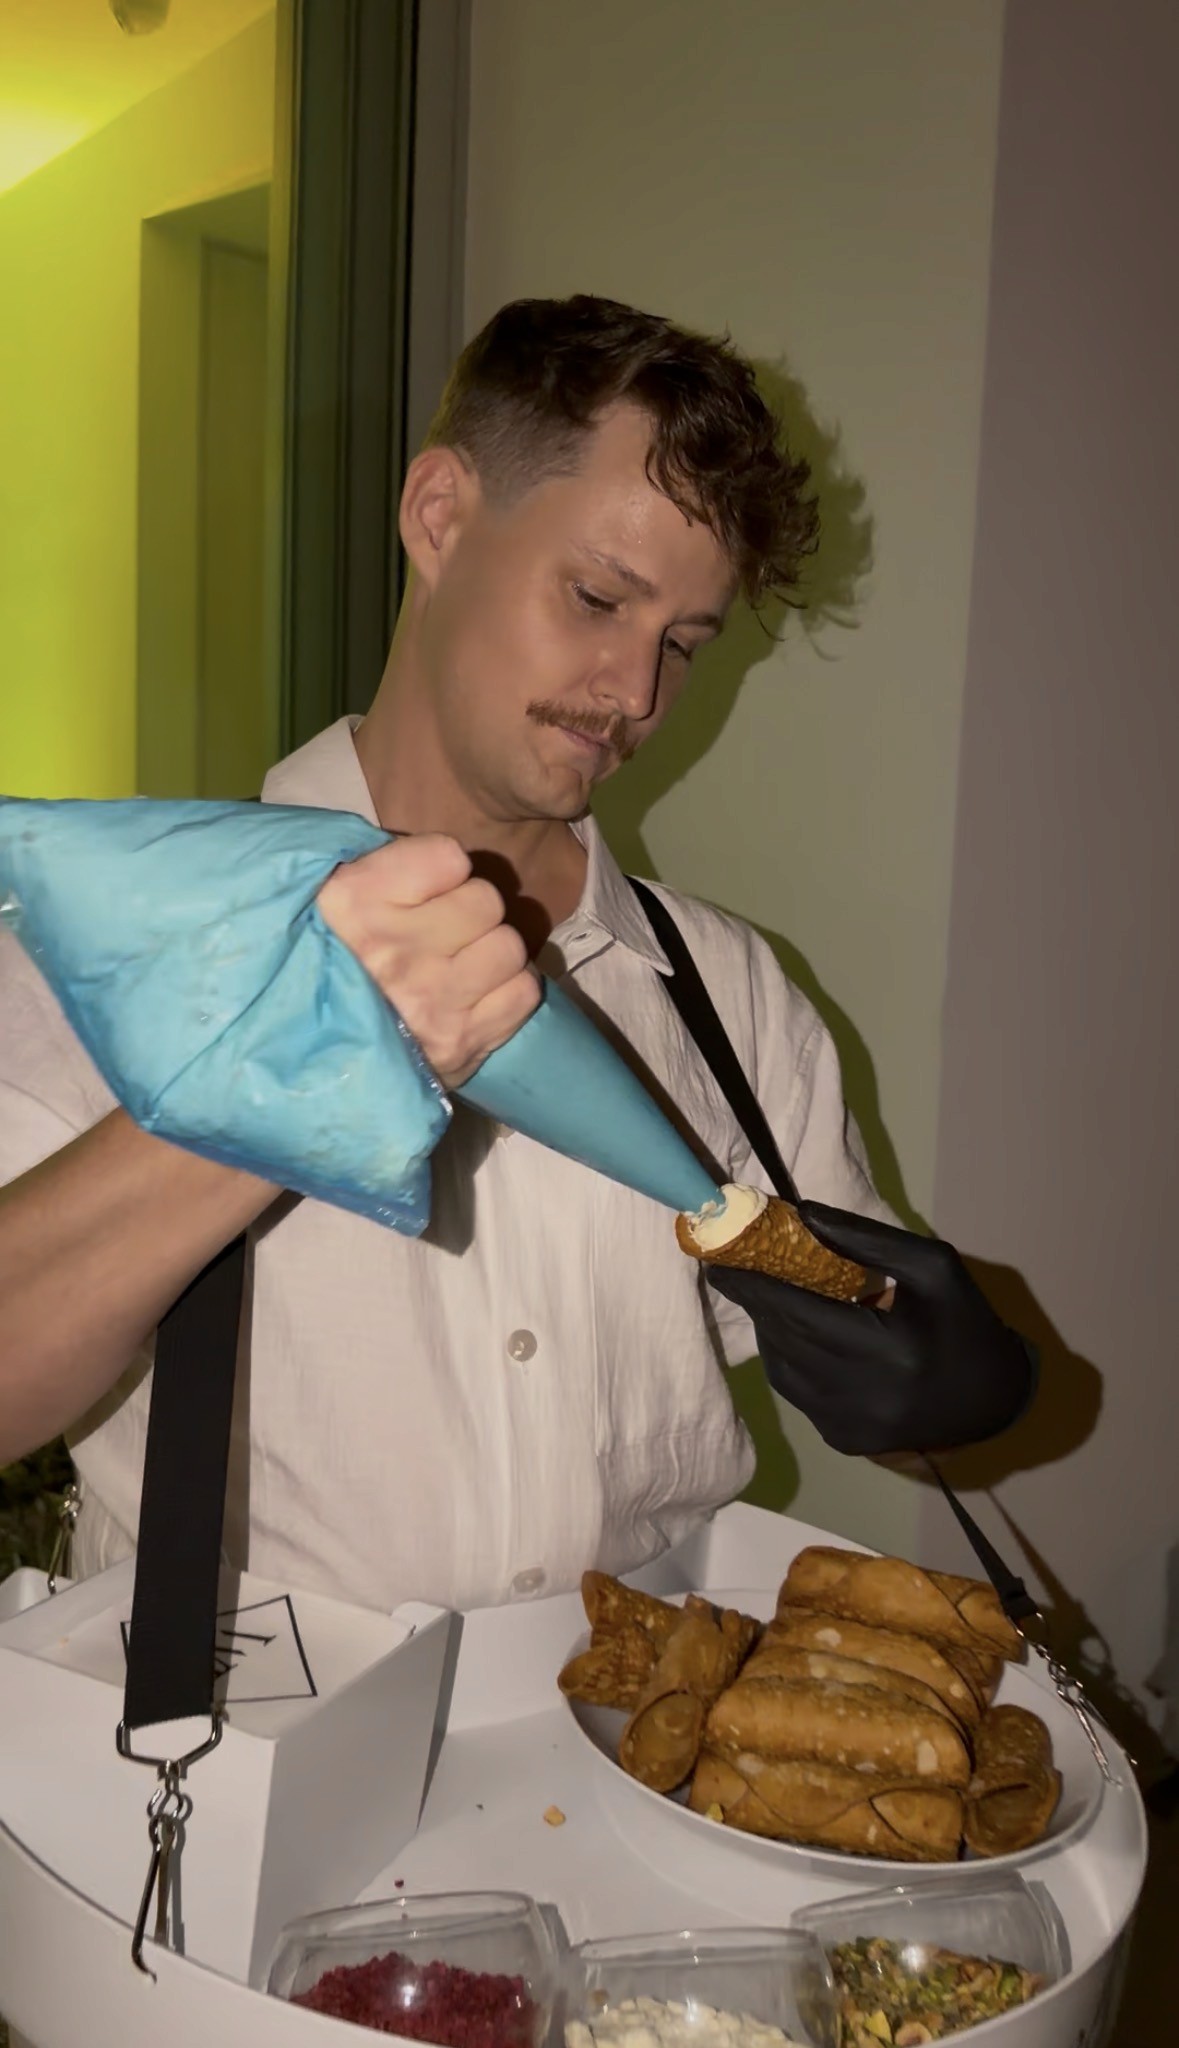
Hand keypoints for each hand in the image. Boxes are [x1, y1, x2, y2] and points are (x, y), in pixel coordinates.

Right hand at [318, 834, 539, 1088]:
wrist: (308, 1058)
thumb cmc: (331, 960)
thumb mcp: (335, 897)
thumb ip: (386, 867)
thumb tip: (449, 860)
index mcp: (354, 901)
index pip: (448, 856)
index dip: (442, 870)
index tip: (422, 891)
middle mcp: (394, 949)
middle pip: (486, 899)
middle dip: (470, 912)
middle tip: (445, 933)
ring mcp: (430, 1001)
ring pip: (509, 946)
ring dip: (492, 953)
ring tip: (462, 966)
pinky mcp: (460, 1043)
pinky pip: (523, 992)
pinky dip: (508, 991)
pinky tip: (477, 996)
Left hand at [707, 1203, 1036, 1455]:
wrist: (993, 1399)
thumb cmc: (964, 1322)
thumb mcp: (931, 1265)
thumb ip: (866, 1239)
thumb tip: (802, 1216)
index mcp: (891, 1350)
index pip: (802, 1312)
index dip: (757, 1286)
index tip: (722, 1261)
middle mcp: (865, 1396)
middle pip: (786, 1341)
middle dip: (754, 1304)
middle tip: (729, 1272)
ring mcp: (852, 1427)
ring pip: (784, 1372)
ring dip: (769, 1332)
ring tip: (764, 1300)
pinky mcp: (846, 1441)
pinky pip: (798, 1396)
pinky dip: (788, 1363)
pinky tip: (794, 1337)